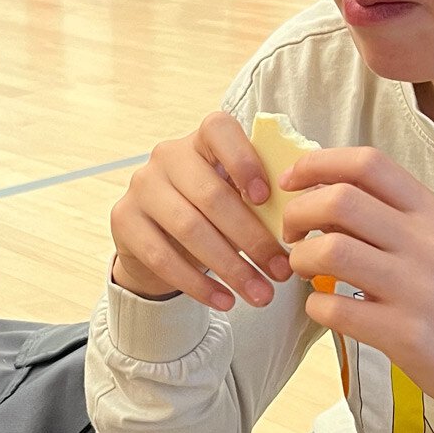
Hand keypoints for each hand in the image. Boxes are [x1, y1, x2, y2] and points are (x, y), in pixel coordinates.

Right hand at [110, 111, 294, 310]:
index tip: (268, 197)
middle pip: (211, 195)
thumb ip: (264, 196)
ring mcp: (141, 187)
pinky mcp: (124, 221)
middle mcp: (167, 155)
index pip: (219, 130)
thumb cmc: (214, 211)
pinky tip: (225, 301)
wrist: (159, 235)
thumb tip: (309, 215)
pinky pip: (162, 257)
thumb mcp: (236, 195)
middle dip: (252, 238)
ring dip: (230, 268)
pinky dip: (198, 284)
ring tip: (261, 295)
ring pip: (188, 229)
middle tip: (282, 271)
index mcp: (202, 139)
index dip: (244, 161)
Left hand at [280, 148, 433, 432]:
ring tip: (306, 271)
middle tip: (291, 233)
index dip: (318, 163)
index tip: (292, 180)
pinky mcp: (404, 334)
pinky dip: (316, 306)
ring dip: (302, 258)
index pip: (369, 163)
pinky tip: (325, 310)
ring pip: (330, 250)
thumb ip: (401, 221)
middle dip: (298, 212)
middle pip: (340, 200)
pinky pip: (335, 308)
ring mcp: (416, 289)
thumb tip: (333, 200)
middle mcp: (427, 244)